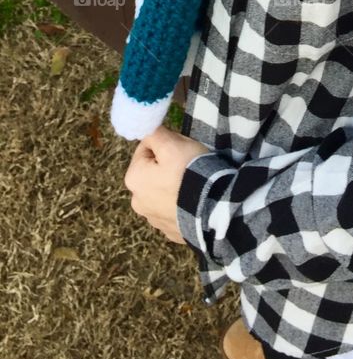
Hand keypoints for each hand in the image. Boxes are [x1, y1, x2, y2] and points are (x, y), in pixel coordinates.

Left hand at [124, 124, 210, 243]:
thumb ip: (155, 132)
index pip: (146, 149)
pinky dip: (181, 204)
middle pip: (152, 172)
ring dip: (173, 185)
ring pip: (162, 191)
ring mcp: (154, 220)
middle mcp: (137, 202)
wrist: (212, 209)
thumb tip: (146, 127)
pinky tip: (194, 200)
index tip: (179, 148)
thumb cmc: (189, 171)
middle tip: (187, 164)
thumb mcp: (172, 144)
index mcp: (133, 179)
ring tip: (193, 183)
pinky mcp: (170, 231)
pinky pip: (174, 210)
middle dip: (167, 165)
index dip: (164, 144)